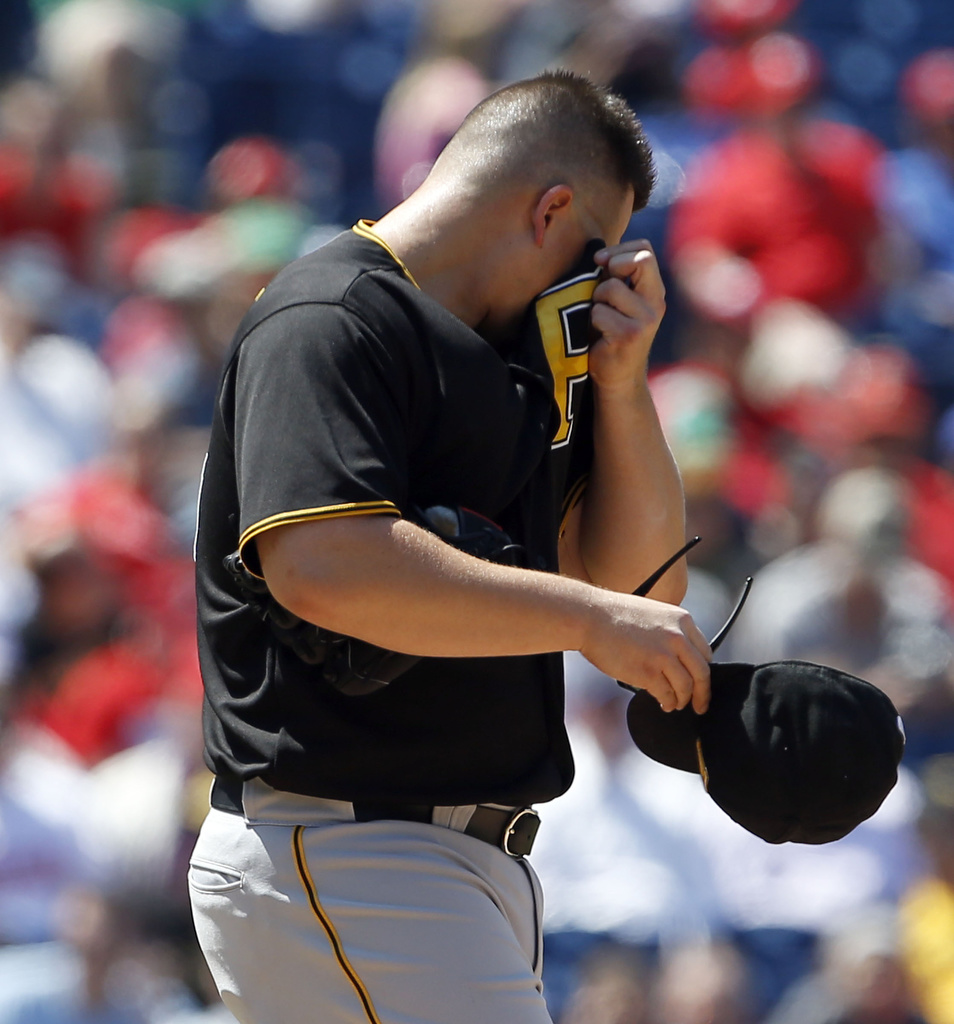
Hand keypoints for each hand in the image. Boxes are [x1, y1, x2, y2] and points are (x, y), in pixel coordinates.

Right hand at [580, 591, 710, 712]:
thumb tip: (678, 656)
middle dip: (703, 694)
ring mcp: (663, 656)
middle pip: (702, 673)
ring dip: (682, 700)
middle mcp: (677, 637)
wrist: (590, 617)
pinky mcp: (648, 672)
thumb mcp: (653, 613)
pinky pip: (667, 695)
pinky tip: (664, 703)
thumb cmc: (613, 615)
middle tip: (700, 704)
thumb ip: (670, 631)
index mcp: (681, 620)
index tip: (700, 681)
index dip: (703, 671)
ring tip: (675, 703)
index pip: (705, 652)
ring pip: (686, 687)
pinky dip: (668, 702)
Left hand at [589, 240, 665, 390]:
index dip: (621, 249)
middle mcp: (656, 303)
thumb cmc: (612, 333)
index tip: (601, 261)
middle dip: (613, 266)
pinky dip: (592, 320)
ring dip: (596, 300)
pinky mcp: (629, 335)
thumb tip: (598, 252)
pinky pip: (599, 312)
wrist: (618, 377)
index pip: (646, 250)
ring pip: (611, 288)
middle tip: (602, 285)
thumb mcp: (620, 302)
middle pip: (640, 260)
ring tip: (600, 317)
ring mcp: (645, 320)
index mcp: (654, 291)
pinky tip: (599, 335)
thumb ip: (617, 278)